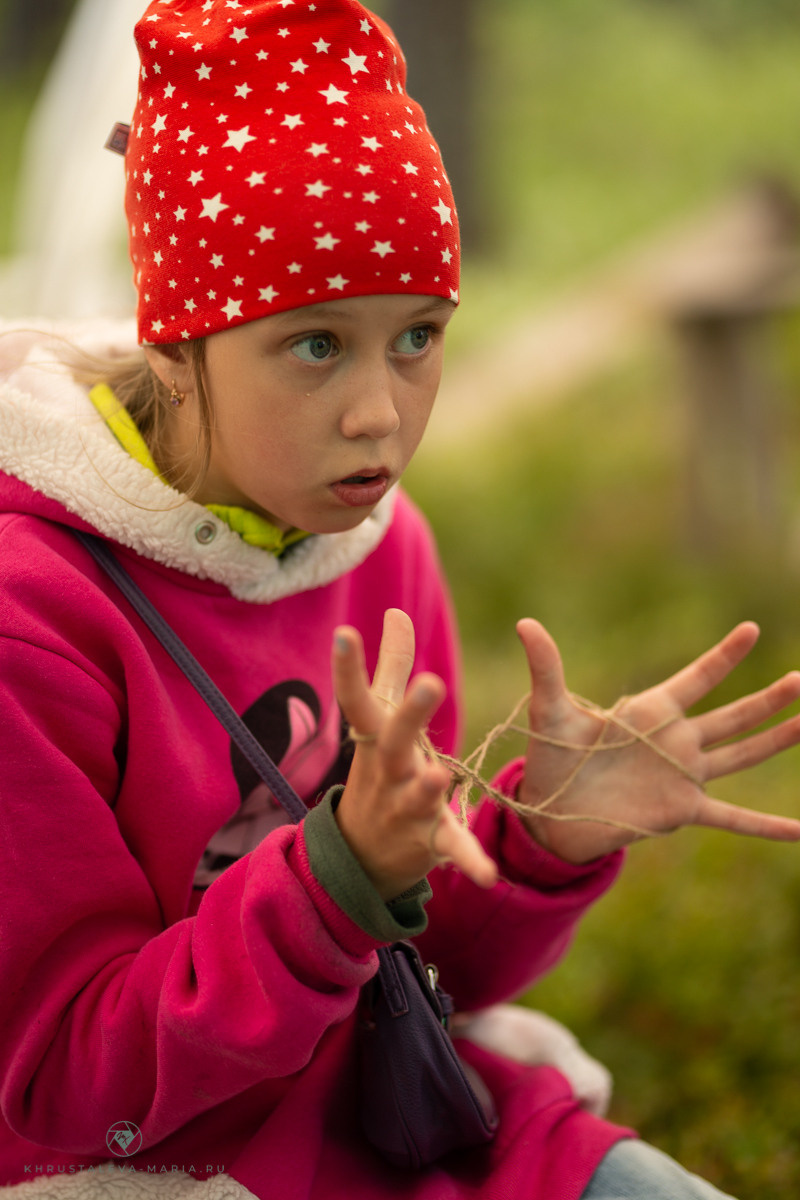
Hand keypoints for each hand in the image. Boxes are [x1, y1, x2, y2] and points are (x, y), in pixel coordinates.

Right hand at [332, 610, 497, 899]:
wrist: (359, 856)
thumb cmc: (378, 770)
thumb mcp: (382, 721)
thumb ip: (392, 665)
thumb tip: (396, 611)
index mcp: (375, 737)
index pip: (357, 699)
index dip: (348, 667)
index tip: (344, 633)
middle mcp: (386, 771)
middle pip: (394, 740)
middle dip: (411, 714)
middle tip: (432, 682)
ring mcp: (405, 807)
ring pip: (417, 797)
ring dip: (427, 788)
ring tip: (440, 775)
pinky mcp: (431, 841)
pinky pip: (451, 849)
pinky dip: (470, 861)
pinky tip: (489, 873)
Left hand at [516, 619, 799, 863]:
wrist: (550, 813)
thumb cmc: (551, 756)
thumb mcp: (551, 710)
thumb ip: (547, 667)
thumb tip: (525, 622)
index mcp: (651, 710)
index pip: (697, 677)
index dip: (724, 656)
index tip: (751, 630)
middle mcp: (676, 740)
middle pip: (734, 715)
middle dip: (769, 698)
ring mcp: (684, 776)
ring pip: (743, 754)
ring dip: (778, 739)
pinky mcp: (682, 810)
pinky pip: (733, 819)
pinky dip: (768, 826)